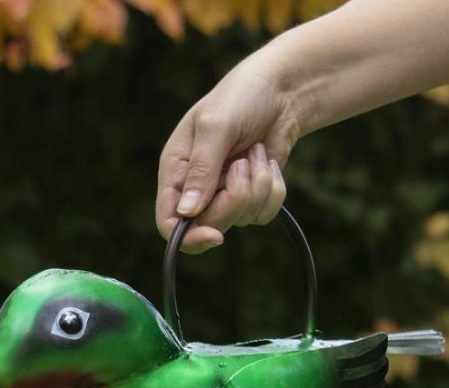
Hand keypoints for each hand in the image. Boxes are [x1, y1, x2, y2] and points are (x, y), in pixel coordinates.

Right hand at [156, 58, 299, 251]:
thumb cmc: (241, 97)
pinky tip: (268, 162)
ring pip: (240, 219)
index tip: (215, 236)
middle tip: (243, 164)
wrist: (281, 90)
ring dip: (258, 185)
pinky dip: (273, 189)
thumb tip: (187, 212)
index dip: (187, 237)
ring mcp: (224, 196)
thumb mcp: (216, 126)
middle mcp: (196, 190)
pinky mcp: (251, 197)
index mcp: (175, 173)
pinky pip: (264, 214)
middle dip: (234, 199)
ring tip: (256, 152)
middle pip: (208, 226)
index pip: (168, 222)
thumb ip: (201, 169)